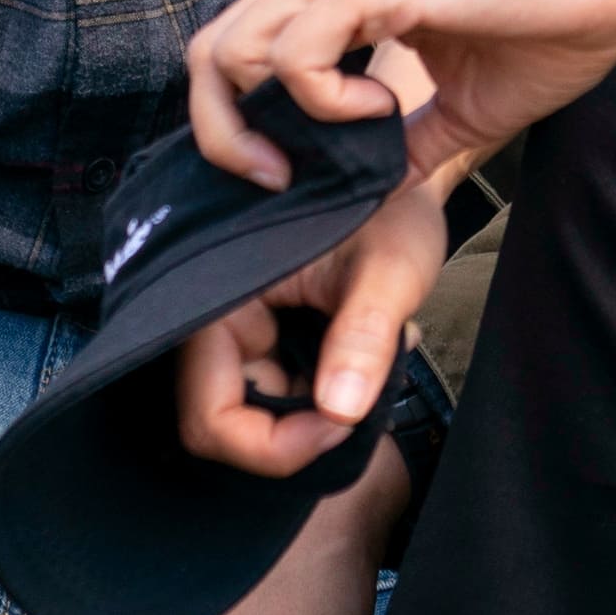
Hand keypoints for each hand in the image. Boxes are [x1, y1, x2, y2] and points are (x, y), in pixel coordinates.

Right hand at [176, 177, 448, 475]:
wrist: (404, 170)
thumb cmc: (394, 205)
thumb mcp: (390, 269)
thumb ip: (364, 337)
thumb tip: (342, 413)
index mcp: (218, 295)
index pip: (210, 416)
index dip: (272, 444)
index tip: (341, 422)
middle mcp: (212, 314)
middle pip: (224, 424)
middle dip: (293, 433)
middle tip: (360, 406)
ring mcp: (236, 325)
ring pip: (253, 413)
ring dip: (308, 414)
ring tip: (369, 366)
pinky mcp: (262, 329)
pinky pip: (275, 389)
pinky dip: (317, 393)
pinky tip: (359, 360)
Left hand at [185, 0, 615, 190]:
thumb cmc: (552, 31)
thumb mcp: (458, 109)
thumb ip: (401, 144)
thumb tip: (361, 198)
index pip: (233, 52)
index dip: (234, 125)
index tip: (284, 179)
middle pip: (207, 52)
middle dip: (223, 135)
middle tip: (283, 178)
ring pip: (231, 51)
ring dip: (267, 122)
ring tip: (342, 143)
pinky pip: (295, 55)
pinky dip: (322, 102)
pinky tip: (380, 113)